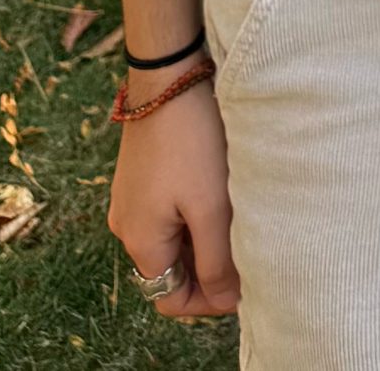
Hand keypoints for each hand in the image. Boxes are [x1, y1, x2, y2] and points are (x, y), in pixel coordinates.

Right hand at [106, 65, 239, 317]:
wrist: (169, 75)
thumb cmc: (192, 141)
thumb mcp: (211, 207)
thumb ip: (216, 260)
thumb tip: (225, 303)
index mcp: (138, 241)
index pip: (169, 298)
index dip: (208, 301)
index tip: (247, 283)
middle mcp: (126, 224)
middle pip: (170, 270)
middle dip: (210, 269)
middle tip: (253, 251)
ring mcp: (132, 197)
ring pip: (172, 238)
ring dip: (205, 239)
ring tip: (244, 220)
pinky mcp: (143, 173)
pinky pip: (169, 210)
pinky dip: (196, 213)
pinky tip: (225, 192)